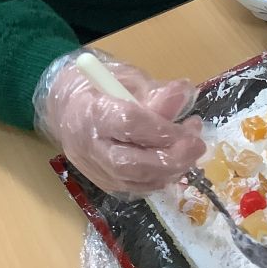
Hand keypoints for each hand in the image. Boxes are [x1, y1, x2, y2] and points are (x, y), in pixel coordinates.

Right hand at [34, 51, 205, 197]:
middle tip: (197, 145)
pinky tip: (175, 162)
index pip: (128, 124)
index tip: (189, 127)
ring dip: (171, 170)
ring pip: (134, 181)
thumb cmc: (103, 87)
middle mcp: (89, 145)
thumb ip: (156, 92)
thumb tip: (184, 95)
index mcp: (92, 111)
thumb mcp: (129, 79)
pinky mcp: (102, 182)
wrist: (69, 108)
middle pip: (129, 163)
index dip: (163, 130)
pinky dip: (160, 179)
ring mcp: (93, 168)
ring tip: (191, 150)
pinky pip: (135, 188)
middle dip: (170, 158)